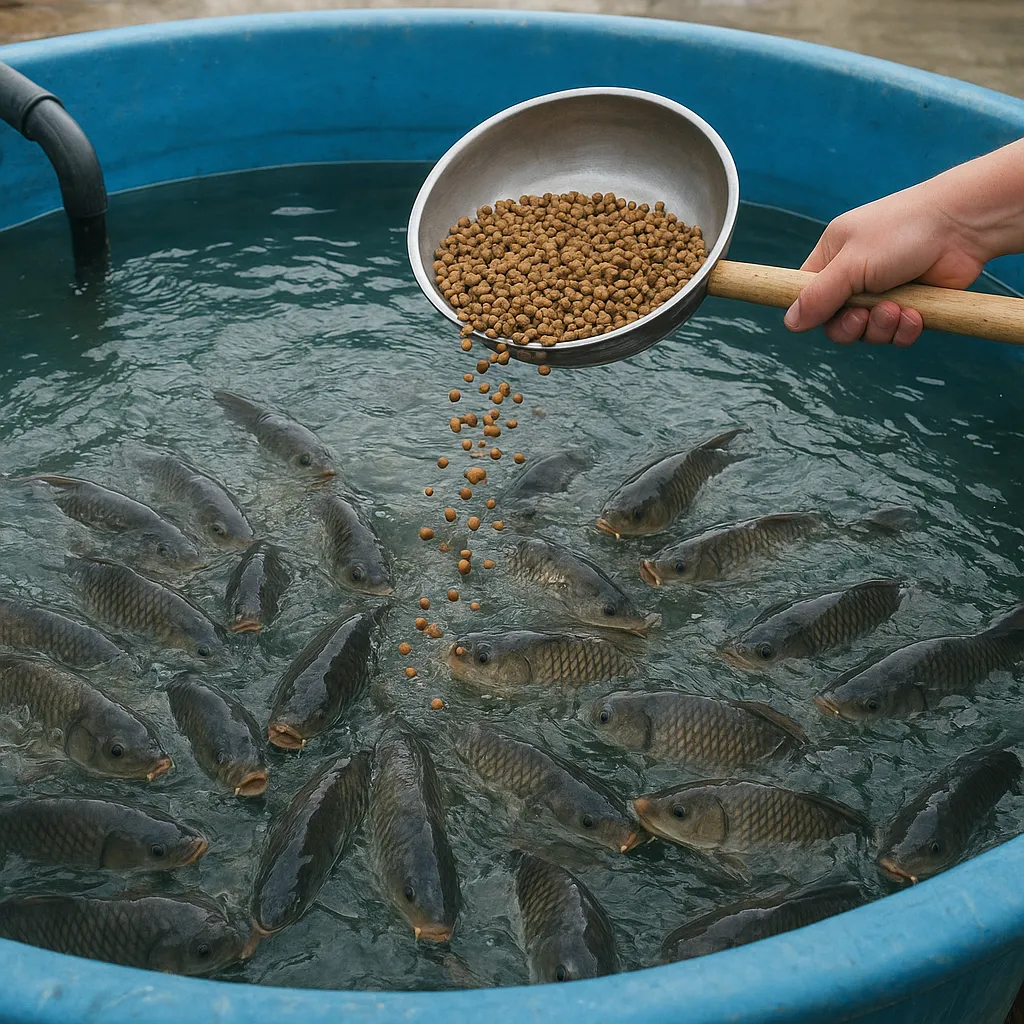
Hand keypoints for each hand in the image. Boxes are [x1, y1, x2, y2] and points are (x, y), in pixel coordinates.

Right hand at [784, 182, 986, 346]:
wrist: (964, 226)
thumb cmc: (903, 232)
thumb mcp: (851, 263)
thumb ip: (819, 296)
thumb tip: (789, 323)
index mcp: (833, 257)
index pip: (807, 295)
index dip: (813, 312)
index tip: (823, 317)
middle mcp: (855, 276)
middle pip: (836, 323)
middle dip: (852, 326)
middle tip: (865, 315)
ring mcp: (883, 292)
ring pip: (866, 332)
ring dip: (881, 328)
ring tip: (898, 310)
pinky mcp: (910, 306)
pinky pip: (894, 334)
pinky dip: (903, 330)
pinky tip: (915, 315)